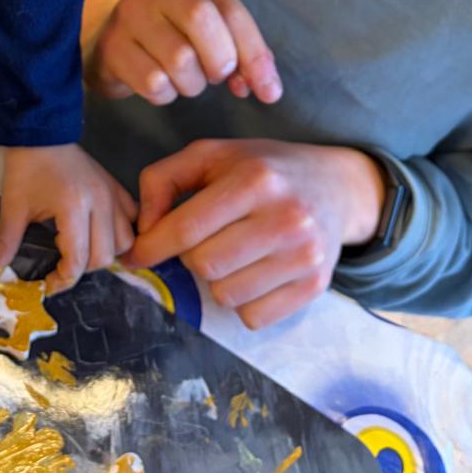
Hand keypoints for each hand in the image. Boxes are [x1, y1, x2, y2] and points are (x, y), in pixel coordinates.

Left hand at [0, 144, 136, 293]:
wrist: (41, 131)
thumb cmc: (26, 168)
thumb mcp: (12, 208)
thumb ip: (4, 244)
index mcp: (73, 207)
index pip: (79, 260)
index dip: (62, 280)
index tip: (47, 283)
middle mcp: (100, 203)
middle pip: (105, 256)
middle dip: (83, 269)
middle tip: (62, 266)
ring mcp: (112, 194)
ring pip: (125, 240)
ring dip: (106, 253)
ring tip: (83, 250)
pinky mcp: (117, 188)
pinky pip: (132, 218)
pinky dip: (122, 233)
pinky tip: (103, 234)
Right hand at [85, 0, 280, 105]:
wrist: (114, 45)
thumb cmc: (173, 35)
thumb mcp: (210, 31)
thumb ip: (242, 51)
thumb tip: (267, 88)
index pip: (230, 9)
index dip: (254, 53)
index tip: (269, 91)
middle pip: (201, 19)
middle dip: (220, 60)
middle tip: (217, 77)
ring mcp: (126, 14)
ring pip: (178, 57)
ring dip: (193, 83)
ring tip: (187, 80)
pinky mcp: (110, 48)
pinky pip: (154, 82)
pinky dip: (167, 95)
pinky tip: (162, 85)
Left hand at [129, 140, 385, 328]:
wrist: (337, 186)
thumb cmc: (263, 169)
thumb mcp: (212, 155)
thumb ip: (163, 180)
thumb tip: (143, 231)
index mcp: (254, 178)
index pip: (186, 228)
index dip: (151, 247)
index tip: (134, 256)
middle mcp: (285, 217)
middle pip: (204, 265)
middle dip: (192, 256)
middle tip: (207, 238)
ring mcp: (304, 255)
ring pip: (226, 295)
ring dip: (218, 280)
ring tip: (235, 252)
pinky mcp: (316, 285)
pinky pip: (253, 317)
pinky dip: (244, 301)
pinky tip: (256, 271)